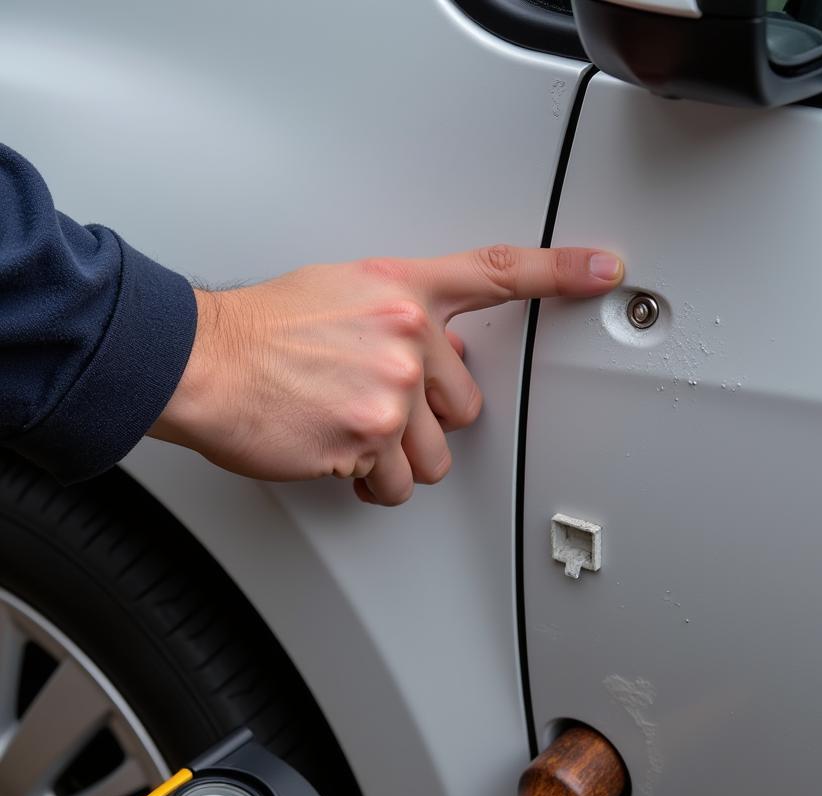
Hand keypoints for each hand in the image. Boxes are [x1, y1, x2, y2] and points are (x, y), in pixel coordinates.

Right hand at [149, 245, 622, 504]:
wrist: (204, 360)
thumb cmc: (263, 328)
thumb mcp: (342, 292)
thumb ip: (404, 317)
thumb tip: (445, 350)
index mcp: (404, 291)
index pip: (496, 274)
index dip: (559, 272)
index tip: (603, 270)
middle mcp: (408, 337)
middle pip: (464, 407)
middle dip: (426, 420)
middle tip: (377, 405)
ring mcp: (392, 391)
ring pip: (432, 458)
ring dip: (397, 459)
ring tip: (348, 431)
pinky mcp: (369, 440)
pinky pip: (392, 486)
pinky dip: (367, 481)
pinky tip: (332, 450)